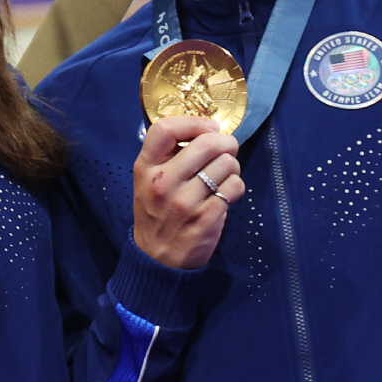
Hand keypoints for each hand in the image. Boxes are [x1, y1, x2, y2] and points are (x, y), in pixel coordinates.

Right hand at [130, 117, 243, 269]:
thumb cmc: (156, 213)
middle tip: (226, 150)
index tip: (207, 128)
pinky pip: (235, 186)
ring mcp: (184, 201)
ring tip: (223, 176)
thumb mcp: (147, 181)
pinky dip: (235, 187)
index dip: (193, 122)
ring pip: (227, 164)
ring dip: (232, 167)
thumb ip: (168, 156)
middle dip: (225, 143)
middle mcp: (163, 182)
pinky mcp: (206, 217)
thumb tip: (207, 132)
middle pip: (207, 143)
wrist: (158, 259)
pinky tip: (225, 194)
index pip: (165, 129)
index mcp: (145, 168)